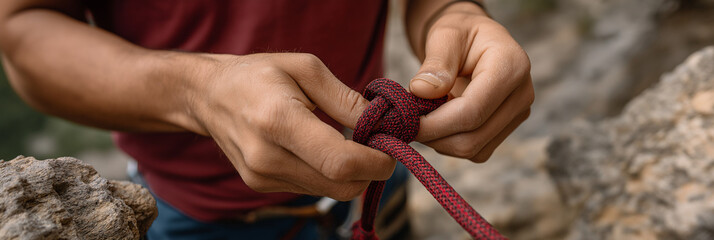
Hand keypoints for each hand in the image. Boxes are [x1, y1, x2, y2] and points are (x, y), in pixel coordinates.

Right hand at [187, 53, 394, 199]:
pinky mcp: (260, 186)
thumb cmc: (258, 74)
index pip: (339, 162)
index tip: (390, 148)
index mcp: (277, 120)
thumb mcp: (304, 68)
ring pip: (329, 192)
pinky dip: (328, 175)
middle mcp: (266, 156)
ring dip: (350, 174)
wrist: (209, 96)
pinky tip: (323, 150)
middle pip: (340, 186)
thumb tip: (380, 122)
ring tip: (348, 143)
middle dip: (369, 171)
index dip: (375, 163)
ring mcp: (261, 177)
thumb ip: (344, 98)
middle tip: (376, 145)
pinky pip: (312, 189)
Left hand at [410, 2, 533, 162]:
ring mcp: (518, 114)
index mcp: (511, 66)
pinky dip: (452, 143)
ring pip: (474, 149)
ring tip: (425, 116)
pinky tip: (441, 121)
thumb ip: (436, 63)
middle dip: (435, 135)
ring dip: (441, 141)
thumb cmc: (459, 33)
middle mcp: (522, 93)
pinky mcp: (508, 128)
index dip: (435, 123)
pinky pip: (477, 151)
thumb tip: (422, 92)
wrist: (475, 40)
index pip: (472, 110)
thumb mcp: (445, 35)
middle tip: (408, 121)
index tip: (406, 121)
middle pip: (474, 137)